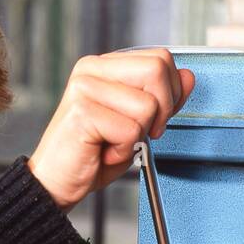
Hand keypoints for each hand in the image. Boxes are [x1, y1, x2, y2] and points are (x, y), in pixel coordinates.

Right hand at [27, 48, 194, 211]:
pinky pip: (130, 130)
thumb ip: (163, 99)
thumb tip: (187, 77)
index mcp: (104, 66)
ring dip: (138, 136)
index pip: (160, 59)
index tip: (154, 119)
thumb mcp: (137, 124)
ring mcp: (85, 88)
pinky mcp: (82, 112)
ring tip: (112, 143)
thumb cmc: (91, 155)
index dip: (170, 93)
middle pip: (157, 69)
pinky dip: (124, 150)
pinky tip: (103, 152)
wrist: (56, 184)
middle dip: (162, 110)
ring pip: (147, 105)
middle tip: (138, 132)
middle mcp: (91, 70)